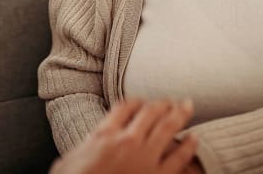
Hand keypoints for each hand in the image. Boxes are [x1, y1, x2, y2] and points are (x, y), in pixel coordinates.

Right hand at [50, 98, 197, 173]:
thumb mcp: (68, 161)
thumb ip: (82, 149)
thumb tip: (80, 151)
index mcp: (105, 134)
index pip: (126, 106)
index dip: (136, 101)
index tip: (142, 102)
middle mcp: (127, 140)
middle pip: (150, 111)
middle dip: (163, 103)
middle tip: (172, 100)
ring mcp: (145, 159)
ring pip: (167, 127)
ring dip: (180, 114)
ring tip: (188, 106)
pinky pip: (179, 157)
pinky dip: (189, 146)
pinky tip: (194, 139)